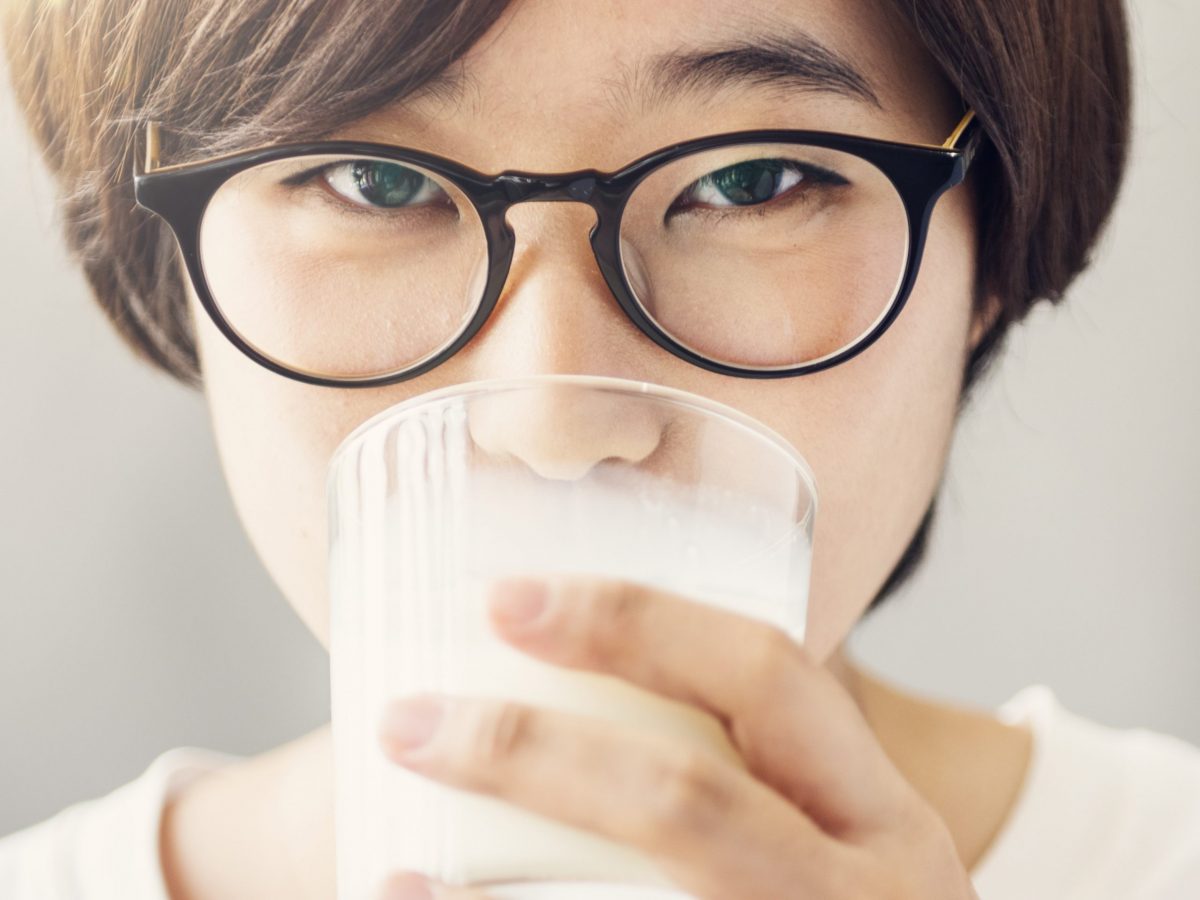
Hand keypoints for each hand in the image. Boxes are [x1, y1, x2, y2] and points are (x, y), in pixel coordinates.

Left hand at [374, 576, 978, 899]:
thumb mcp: (832, 848)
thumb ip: (746, 781)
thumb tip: (569, 689)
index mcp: (881, 820)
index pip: (769, 676)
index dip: (637, 621)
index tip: (506, 599)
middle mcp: (862, 897)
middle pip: (686, 803)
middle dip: (531, 751)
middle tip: (411, 721)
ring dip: (480, 891)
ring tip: (393, 853)